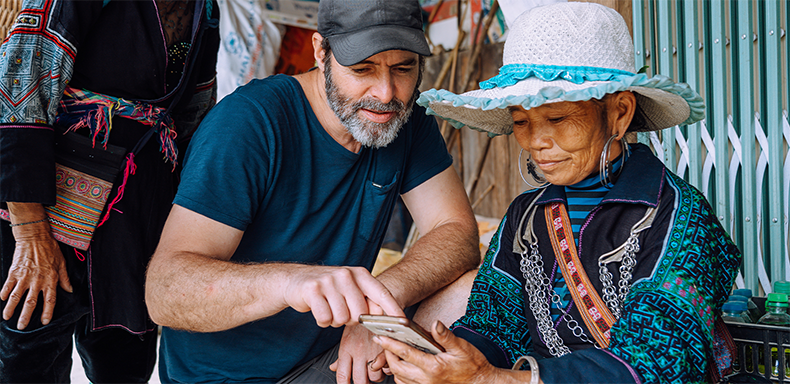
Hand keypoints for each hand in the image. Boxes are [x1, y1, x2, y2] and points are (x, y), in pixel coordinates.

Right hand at [1, 222, 71, 329]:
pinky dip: (4, 293)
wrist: (35, 237)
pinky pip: (7, 285)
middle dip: (26, 316)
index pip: (50, 300)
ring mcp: (24, 277)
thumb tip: (69, 290)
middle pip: (31, 302)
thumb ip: (64, 279)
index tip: (44, 322)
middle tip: (22, 327)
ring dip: (11, 308)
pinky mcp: (14, 272)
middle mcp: (37, 281)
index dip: (47, 312)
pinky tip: (2, 300)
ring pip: (16, 296)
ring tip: (7, 317)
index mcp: (50, 280)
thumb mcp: (62, 264)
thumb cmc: (50, 249)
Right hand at [283, 265, 403, 327]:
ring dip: (335, 321)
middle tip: (341, 311)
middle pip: (359, 313)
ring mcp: (329, 281)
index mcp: (360, 274)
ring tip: (329, 308)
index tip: (404, 323)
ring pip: (341, 318)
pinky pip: (325, 319)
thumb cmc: (328, 289)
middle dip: (350, 320)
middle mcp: (346, 275)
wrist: (296, 280)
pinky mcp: (313, 289)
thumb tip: (386, 319)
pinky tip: (319, 309)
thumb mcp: (350, 288)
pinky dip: (322, 321)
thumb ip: (367, 300)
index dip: (393, 310)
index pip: (382, 294)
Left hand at [330, 323, 387, 383]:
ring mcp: (372, 350)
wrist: (376, 305)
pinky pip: (387, 367)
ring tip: (376, 370)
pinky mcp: (385, 347)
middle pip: (359, 380)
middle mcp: (358, 351)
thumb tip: (333, 368)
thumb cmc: (361, 322)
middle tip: (365, 381)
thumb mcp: (347, 337)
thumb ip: (341, 356)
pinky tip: (385, 364)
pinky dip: (387, 369)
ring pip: (375, 376)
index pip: (342, 373)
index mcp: (346, 349)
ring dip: (377, 376)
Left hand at [374, 320, 501, 383]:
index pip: (405, 354)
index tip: (379, 337)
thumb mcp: (463, 348)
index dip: (390, 344)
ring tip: (391, 352)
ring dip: (392, 365)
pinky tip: (402, 364)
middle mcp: (426, 379)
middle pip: (397, 367)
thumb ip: (446, 336)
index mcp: (433, 367)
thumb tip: (435, 324)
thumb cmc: (473, 366)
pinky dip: (400, 375)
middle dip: (387, 354)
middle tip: (384, 341)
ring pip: (399, 378)